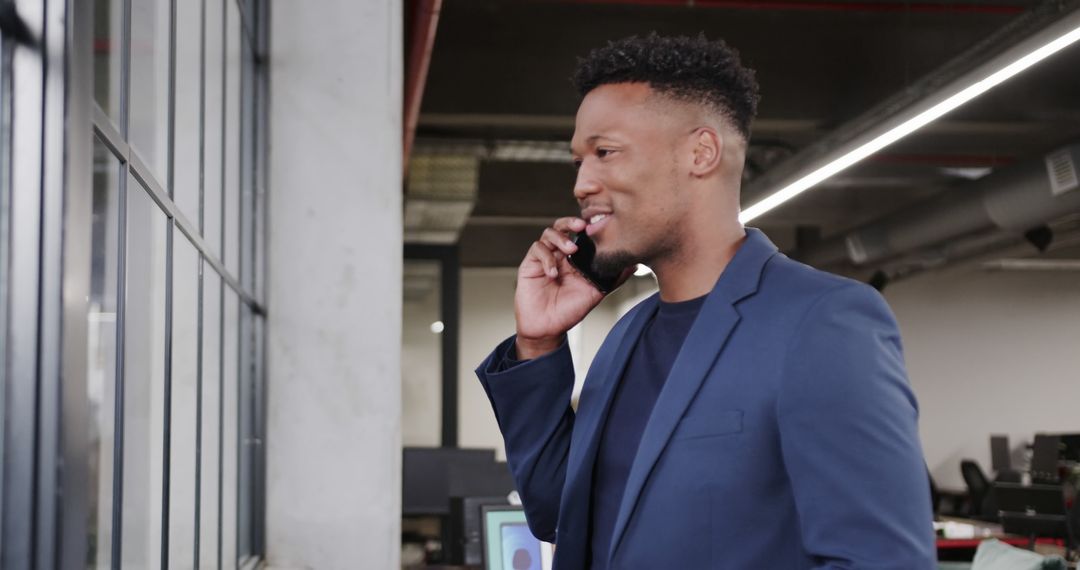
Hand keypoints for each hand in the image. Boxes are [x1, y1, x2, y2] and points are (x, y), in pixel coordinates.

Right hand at [514, 217, 630, 358]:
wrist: (547, 328)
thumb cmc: (569, 311)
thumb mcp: (596, 293)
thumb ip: (613, 279)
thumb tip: (634, 266)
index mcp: (575, 258)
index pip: (579, 234)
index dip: (586, 226)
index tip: (596, 226)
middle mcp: (560, 255)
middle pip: (562, 226)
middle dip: (571, 223)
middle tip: (581, 227)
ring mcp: (545, 258)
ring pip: (549, 234)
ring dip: (560, 238)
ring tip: (570, 250)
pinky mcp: (531, 265)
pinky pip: (537, 250)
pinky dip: (546, 258)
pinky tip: (553, 272)